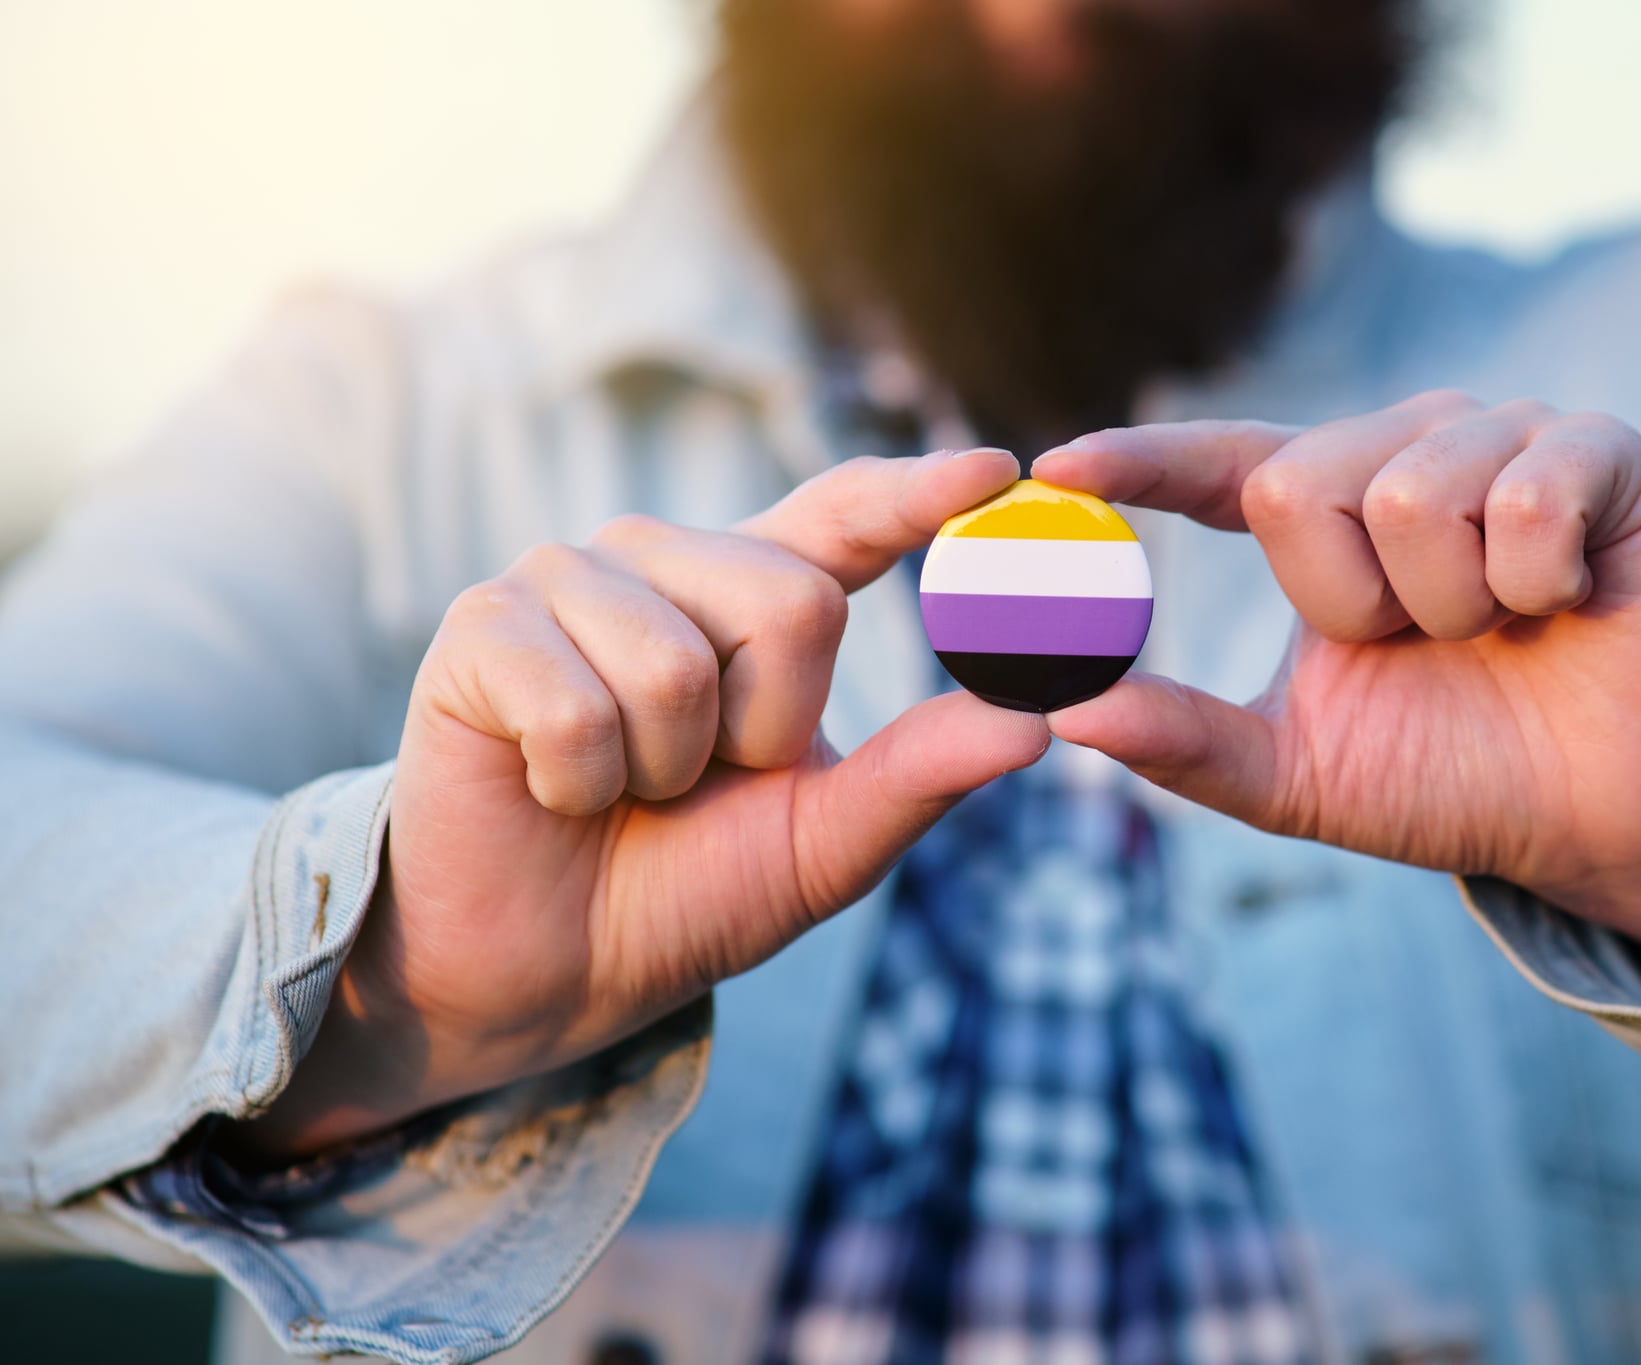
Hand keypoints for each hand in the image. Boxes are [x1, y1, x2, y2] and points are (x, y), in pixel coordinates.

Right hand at [237, 448, 1048, 1156]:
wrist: (543, 969)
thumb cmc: (684, 891)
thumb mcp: (824, 840)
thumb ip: (920, 774)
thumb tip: (1036, 723)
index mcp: (754, 593)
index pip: (847, 513)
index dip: (920, 491)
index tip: (1002, 471)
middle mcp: (664, 560)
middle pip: (793, 603)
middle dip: (765, 731)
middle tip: (699, 778)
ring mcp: (567, 579)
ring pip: (681, 665)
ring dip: (665, 770)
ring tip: (622, 784)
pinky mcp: (482, 627)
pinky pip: (581, 710)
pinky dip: (581, 786)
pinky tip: (550, 788)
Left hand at [1034, 393, 1640, 998]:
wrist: (1603, 816)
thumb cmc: (1449, 778)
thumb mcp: (1298, 774)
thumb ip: (1186, 743)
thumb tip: (1065, 715)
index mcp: (1324, 512)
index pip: (1216, 463)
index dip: (1138, 460)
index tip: (1053, 469)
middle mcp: (1402, 451)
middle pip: (1297, 481)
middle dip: (1347, 602)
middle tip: (1419, 643)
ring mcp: (1502, 439)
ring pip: (1410, 494)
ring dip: (1448, 606)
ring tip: (1498, 628)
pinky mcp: (1602, 450)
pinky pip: (1526, 496)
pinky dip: (1537, 582)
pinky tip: (1566, 602)